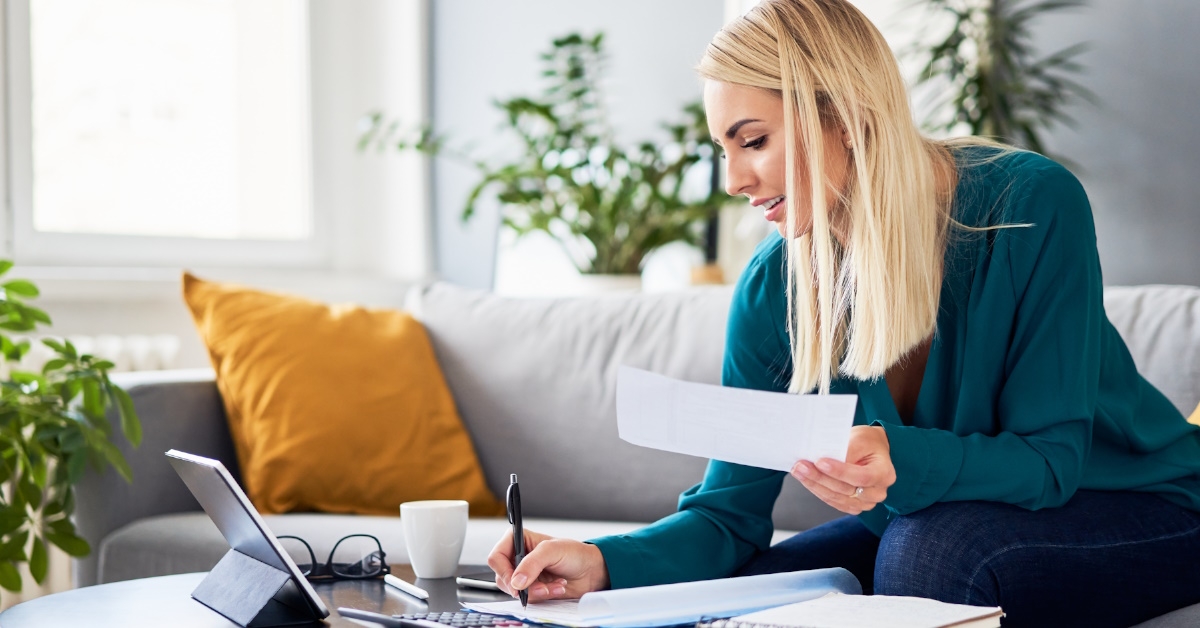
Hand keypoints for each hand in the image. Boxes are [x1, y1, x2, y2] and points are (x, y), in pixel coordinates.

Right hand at [487, 528, 609, 601]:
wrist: (590, 571)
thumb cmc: (574, 553)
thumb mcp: (552, 550)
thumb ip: (532, 564)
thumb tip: (516, 581)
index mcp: (518, 540)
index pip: (496, 556)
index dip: (503, 571)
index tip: (516, 582)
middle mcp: (518, 557)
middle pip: (502, 577)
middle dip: (523, 585)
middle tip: (540, 586)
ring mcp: (524, 575)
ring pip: (514, 591)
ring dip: (535, 591)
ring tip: (554, 585)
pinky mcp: (531, 589)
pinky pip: (527, 598)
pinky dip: (542, 596)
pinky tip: (556, 588)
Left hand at [791, 425, 895, 514]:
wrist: (872, 451)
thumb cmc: (867, 443)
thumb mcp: (860, 438)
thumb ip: (846, 450)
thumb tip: (823, 459)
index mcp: (884, 473)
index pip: (861, 477)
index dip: (840, 471)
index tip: (820, 462)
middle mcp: (877, 492)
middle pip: (846, 490)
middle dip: (820, 477)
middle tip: (801, 466)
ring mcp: (865, 502)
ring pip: (836, 498)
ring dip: (815, 485)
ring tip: (799, 471)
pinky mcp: (853, 505)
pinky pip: (833, 501)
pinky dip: (818, 490)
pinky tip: (806, 479)